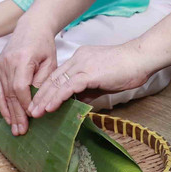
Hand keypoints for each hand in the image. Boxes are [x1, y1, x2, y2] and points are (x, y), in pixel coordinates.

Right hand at [0, 20, 57, 135]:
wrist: (31, 27)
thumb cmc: (44, 44)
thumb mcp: (50, 61)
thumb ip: (43, 81)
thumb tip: (37, 102)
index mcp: (22, 59)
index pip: (20, 86)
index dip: (25, 103)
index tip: (33, 116)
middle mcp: (7, 62)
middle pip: (11, 93)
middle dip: (17, 114)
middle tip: (22, 132)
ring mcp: (0, 65)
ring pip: (4, 94)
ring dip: (9, 113)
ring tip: (15, 130)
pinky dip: (2, 105)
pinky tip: (7, 118)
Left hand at [27, 43, 151, 117]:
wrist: (140, 58)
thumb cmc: (126, 70)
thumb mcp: (102, 81)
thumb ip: (88, 90)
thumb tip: (78, 102)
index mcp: (80, 59)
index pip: (58, 75)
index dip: (47, 89)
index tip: (38, 101)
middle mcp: (78, 59)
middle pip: (53, 78)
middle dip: (40, 95)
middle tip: (30, 110)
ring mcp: (82, 65)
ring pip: (57, 83)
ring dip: (44, 99)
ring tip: (35, 112)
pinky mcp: (89, 72)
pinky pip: (68, 87)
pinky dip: (57, 97)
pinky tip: (49, 107)